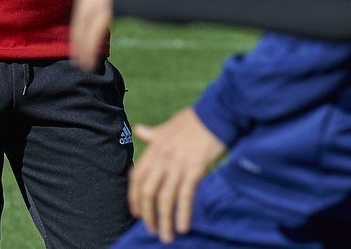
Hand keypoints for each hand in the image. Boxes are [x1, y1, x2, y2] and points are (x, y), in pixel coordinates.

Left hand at [70, 0, 127, 68]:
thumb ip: (129, 1)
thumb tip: (119, 14)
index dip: (83, 17)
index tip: (82, 36)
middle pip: (84, 5)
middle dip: (78, 29)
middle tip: (77, 52)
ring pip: (87, 18)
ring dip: (82, 42)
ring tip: (83, 63)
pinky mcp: (119, 2)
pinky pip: (95, 28)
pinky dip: (89, 46)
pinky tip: (90, 62)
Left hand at [129, 108, 224, 242]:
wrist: (216, 114)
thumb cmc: (194, 119)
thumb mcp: (169, 125)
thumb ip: (153, 133)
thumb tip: (138, 130)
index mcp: (154, 147)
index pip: (137, 177)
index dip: (134, 197)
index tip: (136, 212)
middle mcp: (162, 158)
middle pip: (148, 192)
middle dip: (148, 215)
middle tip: (151, 229)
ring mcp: (177, 164)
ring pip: (165, 199)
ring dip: (164, 221)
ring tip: (166, 236)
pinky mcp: (194, 170)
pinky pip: (185, 197)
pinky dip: (182, 214)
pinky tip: (182, 227)